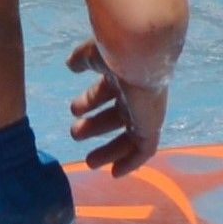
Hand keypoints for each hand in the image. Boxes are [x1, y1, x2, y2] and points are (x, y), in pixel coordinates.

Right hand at [68, 38, 166, 172]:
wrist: (141, 53)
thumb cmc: (115, 50)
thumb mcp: (93, 55)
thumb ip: (82, 59)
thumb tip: (71, 65)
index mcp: (122, 75)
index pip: (106, 91)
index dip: (90, 101)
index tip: (74, 110)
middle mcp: (136, 94)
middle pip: (117, 115)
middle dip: (95, 126)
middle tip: (75, 133)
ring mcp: (145, 110)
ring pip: (129, 135)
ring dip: (110, 149)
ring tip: (90, 162)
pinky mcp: (152, 124)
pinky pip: (145, 148)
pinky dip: (132, 161)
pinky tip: (116, 173)